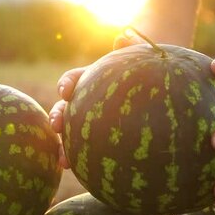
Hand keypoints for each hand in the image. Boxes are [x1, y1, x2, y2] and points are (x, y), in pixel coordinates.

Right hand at [49, 29, 146, 168]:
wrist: (158, 80)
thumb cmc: (148, 65)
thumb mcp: (142, 54)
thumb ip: (132, 47)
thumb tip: (122, 37)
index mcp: (94, 79)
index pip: (75, 79)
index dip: (68, 84)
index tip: (66, 91)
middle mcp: (88, 100)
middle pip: (66, 109)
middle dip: (58, 117)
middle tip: (56, 127)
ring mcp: (92, 120)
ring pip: (73, 134)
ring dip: (65, 147)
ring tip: (64, 162)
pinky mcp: (101, 139)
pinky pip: (90, 151)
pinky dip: (84, 162)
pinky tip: (87, 176)